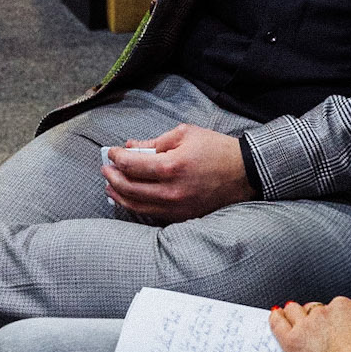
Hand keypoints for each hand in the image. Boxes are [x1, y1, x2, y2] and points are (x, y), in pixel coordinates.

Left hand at [102, 124, 252, 222]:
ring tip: (110, 187)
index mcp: (172, 166)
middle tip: (106, 169)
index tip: (112, 153)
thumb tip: (130, 146)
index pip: (131, 165)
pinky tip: (130, 199)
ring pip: (137, 206)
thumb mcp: (185, 135)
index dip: (117, 158)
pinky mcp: (182, 217)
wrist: (244, 173)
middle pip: (129, 188)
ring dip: (119, 195)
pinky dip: (136, 206)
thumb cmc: (216, 150)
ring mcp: (177, 207)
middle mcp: (171, 190)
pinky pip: (151, 214)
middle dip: (112, 177)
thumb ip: (154, 141)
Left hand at [270, 297, 350, 351]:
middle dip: (311, 318)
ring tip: (287, 316)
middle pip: (312, 309)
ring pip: (293, 312)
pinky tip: (274, 318)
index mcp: (346, 308)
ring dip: (291, 315)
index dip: (330, 319)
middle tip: (311, 329)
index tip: (332, 328)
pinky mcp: (292, 341)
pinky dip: (275, 320)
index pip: (333, 308)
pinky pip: (278, 325)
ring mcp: (306, 325)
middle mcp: (324, 312)